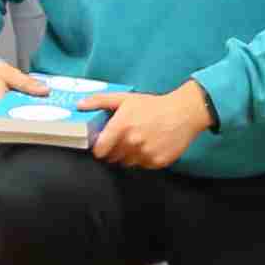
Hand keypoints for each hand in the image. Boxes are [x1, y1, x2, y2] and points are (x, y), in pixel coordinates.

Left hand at [94, 81, 212, 170]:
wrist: (184, 113)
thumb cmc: (154, 106)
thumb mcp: (125, 99)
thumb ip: (100, 101)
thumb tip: (80, 104)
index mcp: (121, 126)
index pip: (99, 150)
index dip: (100, 148)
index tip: (103, 144)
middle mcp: (132, 142)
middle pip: (112, 157)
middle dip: (115, 150)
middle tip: (125, 139)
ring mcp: (145, 153)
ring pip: (127, 163)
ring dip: (129, 155)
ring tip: (139, 141)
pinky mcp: (157, 162)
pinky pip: (143, 165)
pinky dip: (144, 158)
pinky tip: (151, 145)